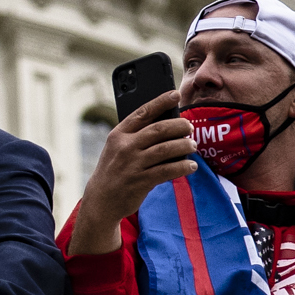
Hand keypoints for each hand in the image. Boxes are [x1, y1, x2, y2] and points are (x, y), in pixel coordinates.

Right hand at [61, 89, 197, 253]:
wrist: (101, 200)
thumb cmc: (115, 169)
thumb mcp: (117, 148)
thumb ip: (137, 136)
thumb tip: (169, 125)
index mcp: (119, 134)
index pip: (143, 112)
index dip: (161, 102)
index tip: (176, 94)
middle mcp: (125, 147)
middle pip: (158, 130)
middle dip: (179, 126)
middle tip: (190, 127)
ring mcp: (133, 164)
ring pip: (165, 149)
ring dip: (184, 146)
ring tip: (193, 145)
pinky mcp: (141, 181)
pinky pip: (167, 171)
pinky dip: (182, 167)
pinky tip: (190, 166)